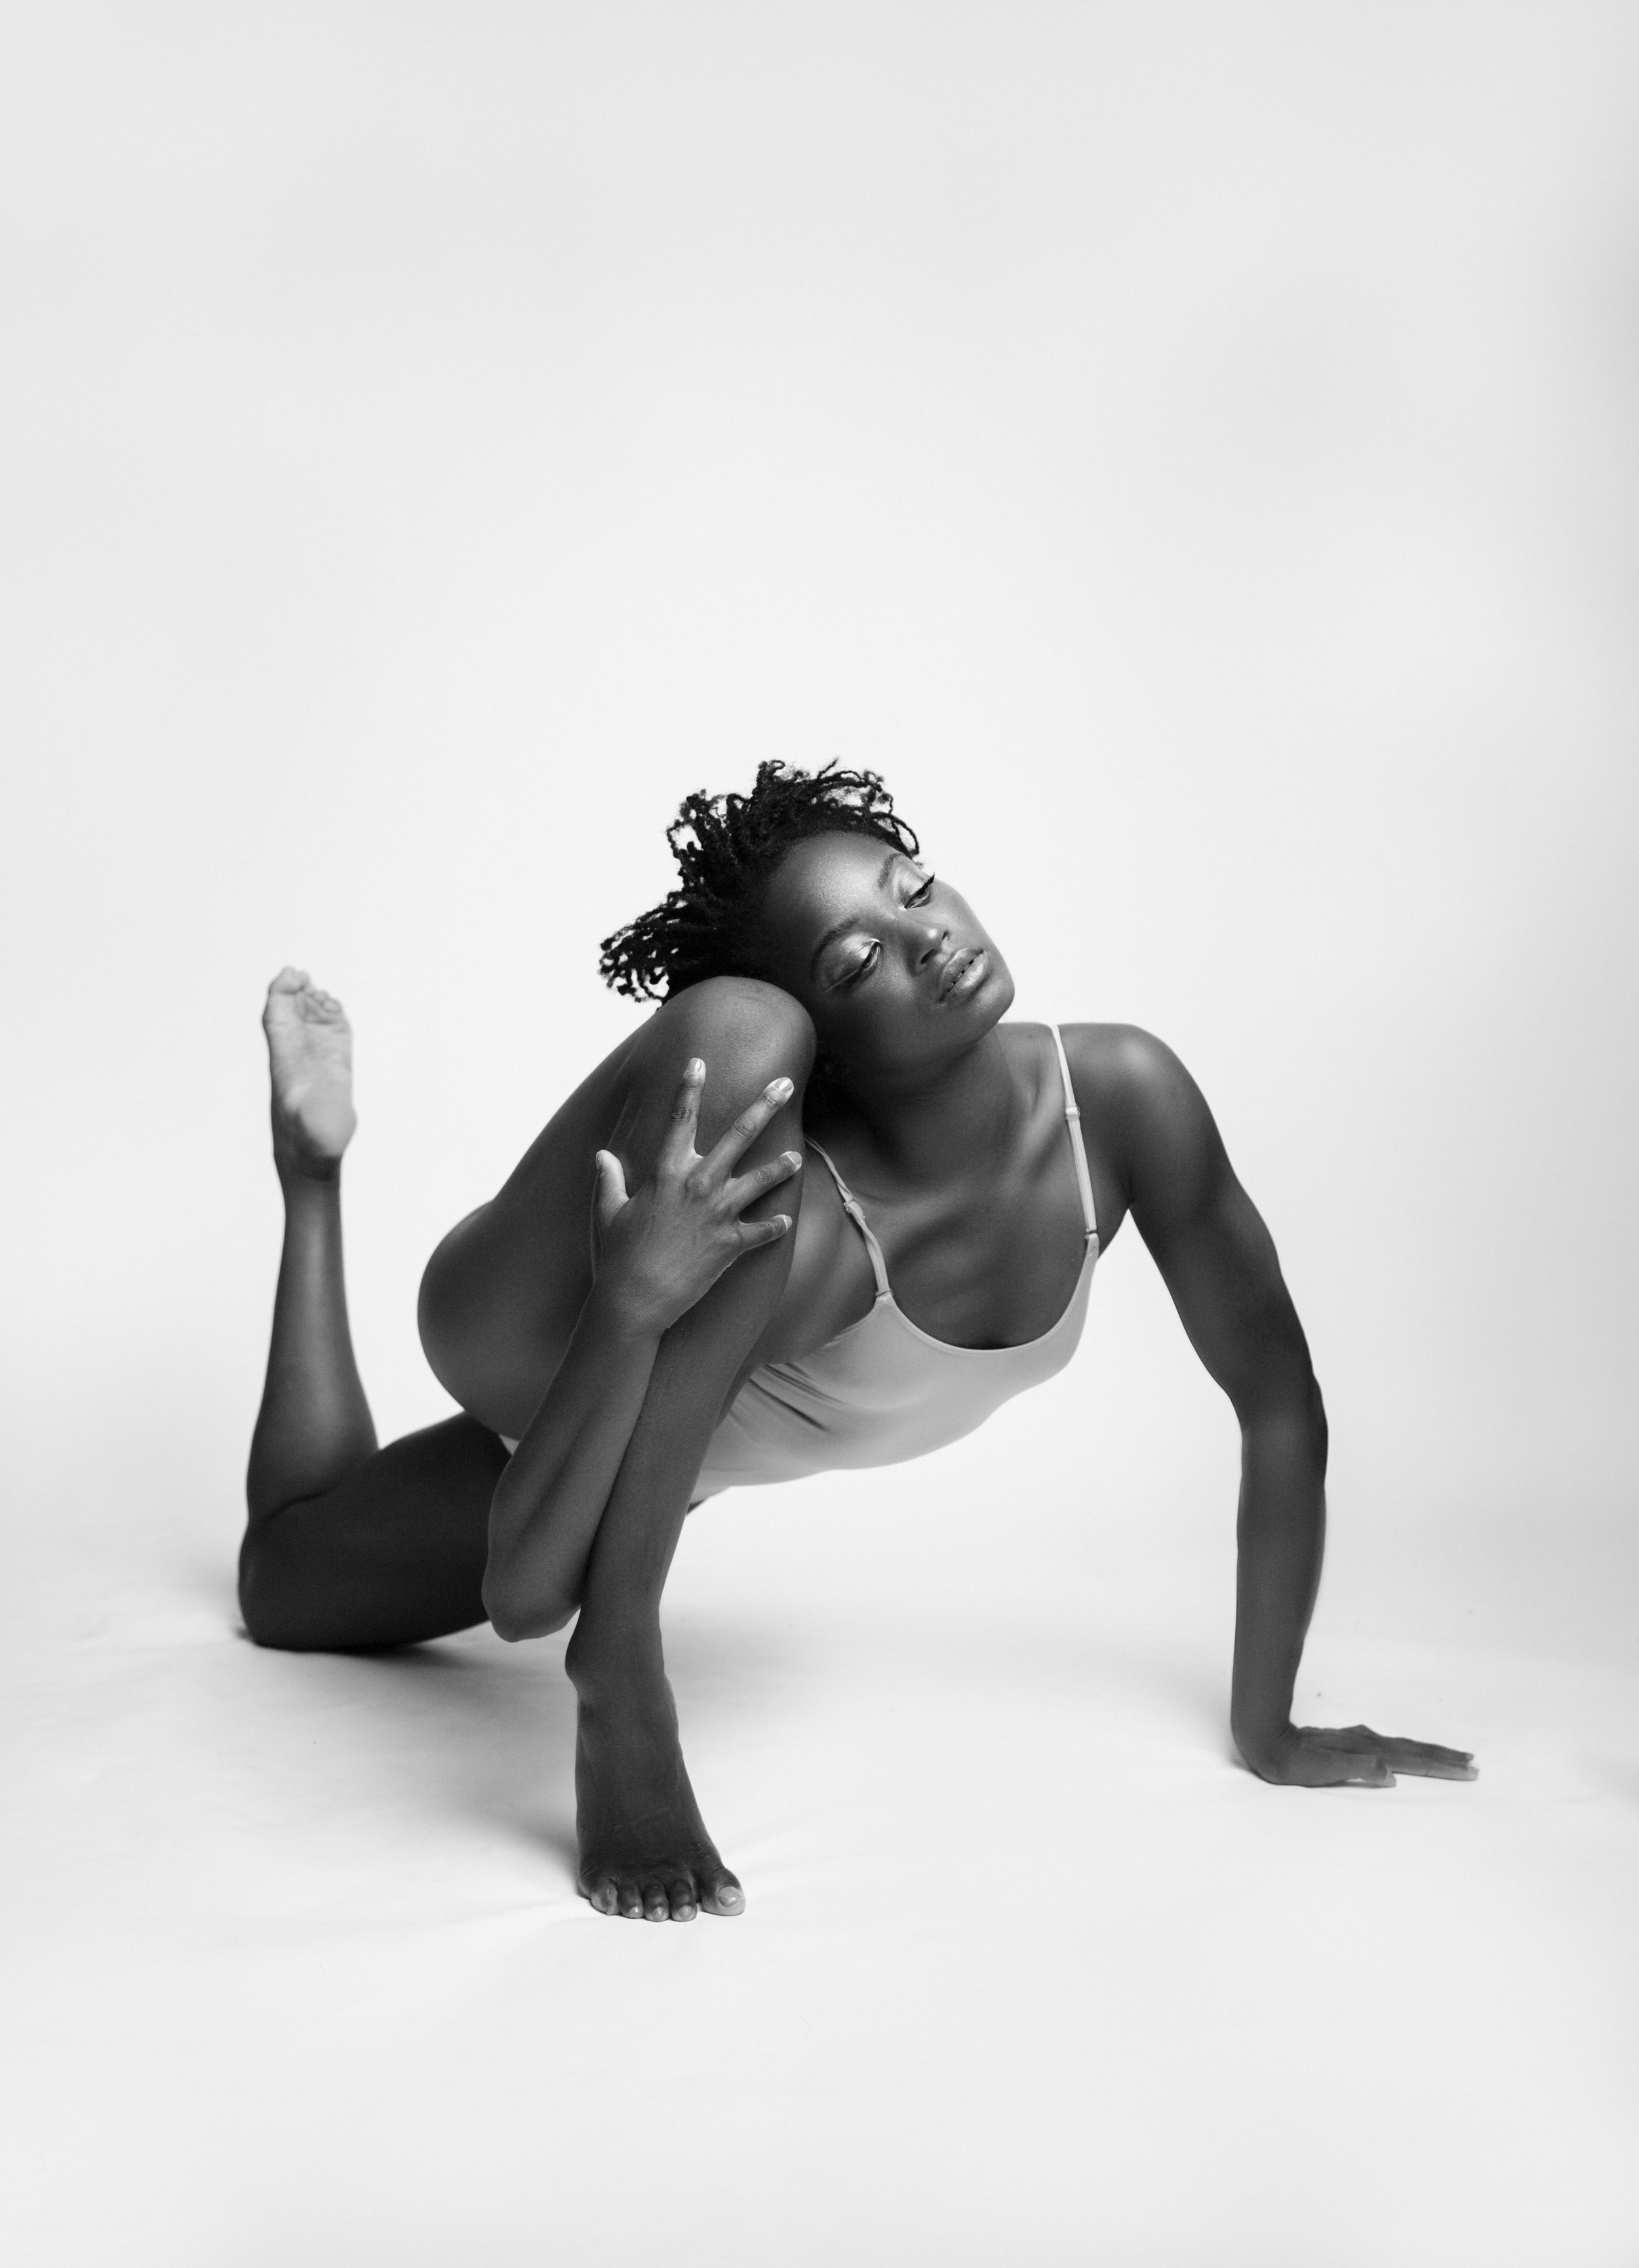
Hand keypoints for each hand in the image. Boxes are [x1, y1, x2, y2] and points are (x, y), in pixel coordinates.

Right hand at [589, 1058, 802, 1333]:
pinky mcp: (731, 1245)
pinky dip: (774, 1227)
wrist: (634, 1299)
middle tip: (784, 1085)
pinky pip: (762, 1232)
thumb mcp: (608, 1212)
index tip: (699, 1062)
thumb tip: (601, 1156)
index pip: (679, 1118)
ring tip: (795, 1157)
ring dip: (780, 1166)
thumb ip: (609, 1180)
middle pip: (739, 1135)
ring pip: (760, 1179)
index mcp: (667, 1172)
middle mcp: (698, 1185)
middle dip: (764, 1106)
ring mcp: (718, 1214)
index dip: (689, 1087)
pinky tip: (784, 1222)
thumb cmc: (617, 1255)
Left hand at [1240, 1722, 1477, 1787]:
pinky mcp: (1351, 1743)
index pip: (1413, 1760)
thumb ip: (1359, 1770)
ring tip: (1454, 1757)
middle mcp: (1368, 1743)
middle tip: (1474, 1764)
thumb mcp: (1325, 1771)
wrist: (1269, 1742)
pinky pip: (1390, 1747)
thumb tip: (1390, 1774)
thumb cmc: (1296, 1763)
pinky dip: (1407, 1751)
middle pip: (1415, 1751)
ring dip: (1430, 1753)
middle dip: (1445, 1759)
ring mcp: (1361, 1741)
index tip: (1469, 1770)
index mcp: (1367, 1751)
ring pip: (1404, 1747)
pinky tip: (1407, 1755)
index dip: (1442, 1766)